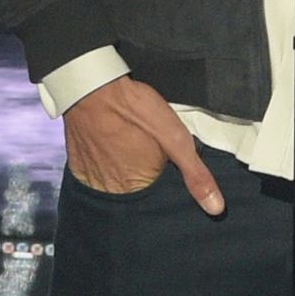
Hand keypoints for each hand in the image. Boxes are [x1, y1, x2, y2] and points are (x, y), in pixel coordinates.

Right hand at [63, 76, 222, 213]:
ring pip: (114, 184)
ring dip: (122, 171)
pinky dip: (104, 165)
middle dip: (143, 179)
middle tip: (142, 150)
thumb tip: (216, 208)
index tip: (161, 165)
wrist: (93, 87)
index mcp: (137, 190)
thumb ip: (196, 175)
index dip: (163, 182)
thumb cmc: (135, 111)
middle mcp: (111, 192)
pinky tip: (111, 146)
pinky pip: (95, 173)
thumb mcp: (176, 140)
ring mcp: (91, 179)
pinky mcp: (78, 166)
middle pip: (135, 194)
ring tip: (127, 148)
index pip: (157, 201)